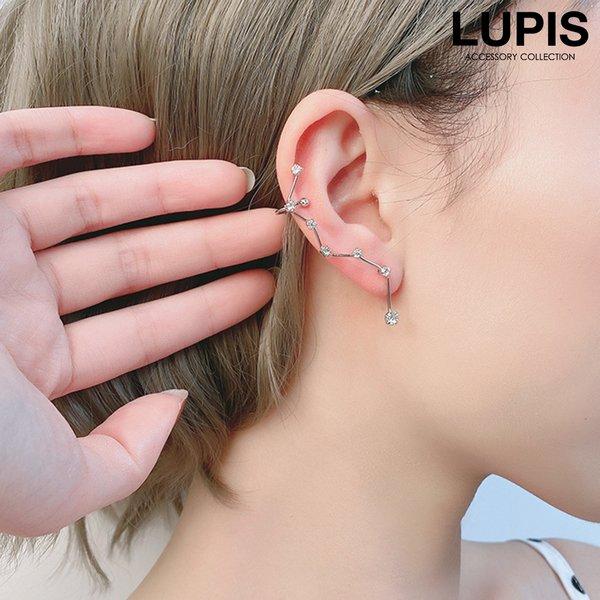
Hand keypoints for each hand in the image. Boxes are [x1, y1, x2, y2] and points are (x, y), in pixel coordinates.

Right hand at [0, 107, 280, 536]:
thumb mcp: (50, 485)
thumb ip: (120, 460)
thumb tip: (175, 408)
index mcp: (32, 364)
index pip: (144, 328)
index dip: (209, 306)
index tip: (264, 284)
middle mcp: (9, 300)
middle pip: (133, 262)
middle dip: (208, 242)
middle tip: (271, 228)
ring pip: (91, 202)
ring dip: (167, 187)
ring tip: (236, 180)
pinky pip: (17, 139)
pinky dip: (76, 128)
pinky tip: (143, 128)